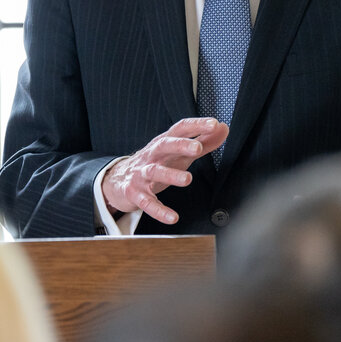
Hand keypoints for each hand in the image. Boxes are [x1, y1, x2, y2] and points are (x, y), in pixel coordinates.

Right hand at [101, 118, 228, 224]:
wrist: (117, 180)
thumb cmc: (155, 163)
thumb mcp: (178, 152)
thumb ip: (203, 141)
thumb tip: (223, 129)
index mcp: (164, 143)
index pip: (180, 129)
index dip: (196, 125)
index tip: (214, 124)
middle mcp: (152, 156)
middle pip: (164, 145)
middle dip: (180, 145)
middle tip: (197, 147)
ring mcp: (141, 174)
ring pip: (154, 172)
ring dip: (170, 174)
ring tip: (187, 179)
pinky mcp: (135, 193)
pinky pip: (147, 202)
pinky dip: (159, 210)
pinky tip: (172, 217)